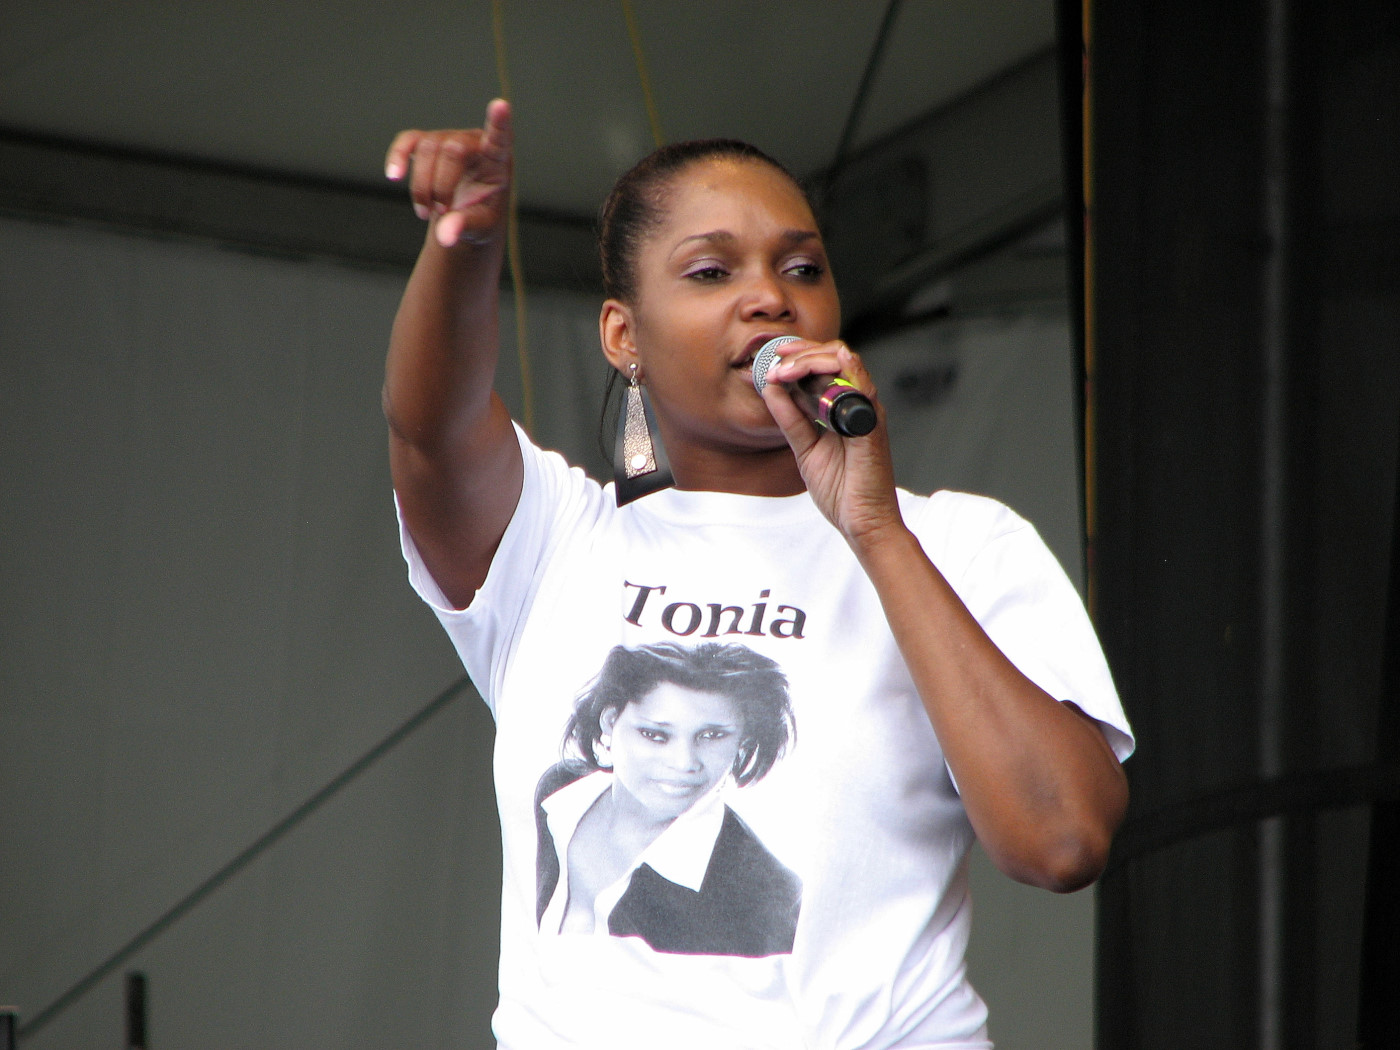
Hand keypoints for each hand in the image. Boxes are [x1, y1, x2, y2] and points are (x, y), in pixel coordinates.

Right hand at [385, 99, 512, 248]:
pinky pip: (408, 141)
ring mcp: (449, 139)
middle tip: (440, 214)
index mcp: (497, 160)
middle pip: (451, 150)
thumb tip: (445, 236)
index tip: (501, 106)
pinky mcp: (428, 144)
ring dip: (422, 186)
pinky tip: (394, 176)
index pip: (500, 138)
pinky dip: (397, 156)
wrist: (464, 217)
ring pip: (427, 149)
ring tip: (427, 213)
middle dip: (441, 186)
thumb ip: (464, 228)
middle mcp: (474, 141)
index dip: (498, 123)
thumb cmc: (481, 219)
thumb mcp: (480, 228)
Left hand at [759, 340, 902, 543]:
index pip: (823, 367)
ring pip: (845, 362)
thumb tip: (771, 388)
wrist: (863, 523)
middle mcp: (856, 404)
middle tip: (774, 364)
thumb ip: (790, 418)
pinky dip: (840, 370)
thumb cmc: (842, 490)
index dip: (797, 357)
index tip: (771, 361)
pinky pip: (861, 386)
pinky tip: (819, 367)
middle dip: (800, 353)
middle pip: (833, 357)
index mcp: (842, 409)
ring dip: (810, 360)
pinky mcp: (872, 424)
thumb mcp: (804, 448)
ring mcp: (866, 412)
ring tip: (783, 370)